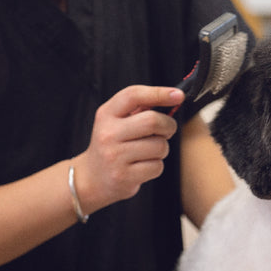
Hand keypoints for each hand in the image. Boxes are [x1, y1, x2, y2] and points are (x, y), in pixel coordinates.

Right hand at [72, 86, 184, 211]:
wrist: (92, 178)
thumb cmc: (114, 145)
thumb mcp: (117, 122)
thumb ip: (140, 109)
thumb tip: (173, 97)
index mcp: (106, 114)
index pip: (133, 95)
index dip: (159, 92)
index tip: (178, 95)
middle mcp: (108, 133)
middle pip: (152, 121)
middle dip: (168, 126)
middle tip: (167, 130)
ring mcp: (114, 156)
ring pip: (160, 146)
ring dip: (162, 148)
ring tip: (149, 152)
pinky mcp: (123, 176)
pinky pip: (157, 166)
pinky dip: (156, 166)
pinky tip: (143, 166)